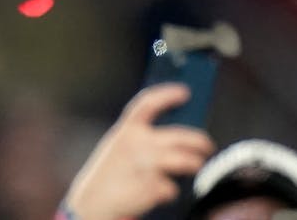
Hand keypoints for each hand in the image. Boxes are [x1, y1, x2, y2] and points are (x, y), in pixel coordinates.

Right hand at [63, 84, 214, 219]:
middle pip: (182, 136)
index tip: (185, 91)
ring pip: (186, 161)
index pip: (149, 103)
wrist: (88, 206)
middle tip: (207, 146)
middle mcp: (138, 144)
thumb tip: (177, 131)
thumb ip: (142, 136)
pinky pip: (173, 187)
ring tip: (197, 165)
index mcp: (126, 131)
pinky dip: (171, 190)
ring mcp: (146, 165)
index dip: (168, 94)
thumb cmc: (110, 174)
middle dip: (201, 141)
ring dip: (196, 164)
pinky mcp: (151, 187)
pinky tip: (162, 191)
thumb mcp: (118, 147)